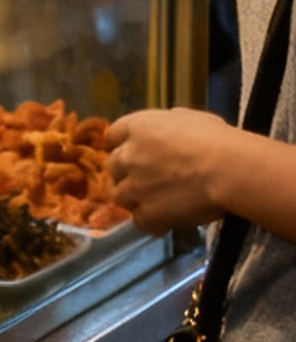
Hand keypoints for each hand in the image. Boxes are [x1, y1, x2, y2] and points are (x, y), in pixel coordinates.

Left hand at [105, 108, 240, 231]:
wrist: (229, 169)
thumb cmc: (216, 139)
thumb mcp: (189, 118)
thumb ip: (167, 124)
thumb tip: (166, 129)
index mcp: (137, 128)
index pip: (112, 136)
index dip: (121, 146)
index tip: (133, 154)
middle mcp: (128, 156)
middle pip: (113, 167)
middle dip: (126, 174)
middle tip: (146, 181)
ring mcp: (134, 186)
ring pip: (119, 196)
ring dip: (134, 199)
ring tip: (155, 203)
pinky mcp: (147, 212)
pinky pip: (140, 221)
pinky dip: (151, 223)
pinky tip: (165, 222)